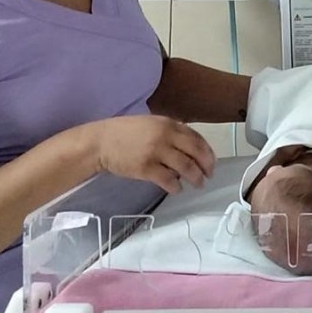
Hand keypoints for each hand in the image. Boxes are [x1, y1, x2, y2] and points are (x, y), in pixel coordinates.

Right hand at [82, 115, 215, 193]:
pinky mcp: (146, 168)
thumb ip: (170, 132)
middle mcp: (165, 136)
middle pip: (195, 152)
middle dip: (206, 165)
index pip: (196, 137)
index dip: (207, 151)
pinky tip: (177, 189)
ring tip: (199, 184)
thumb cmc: (125, 132)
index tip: (211, 161)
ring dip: (196, 178)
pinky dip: (176, 186)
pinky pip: (168, 180)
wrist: (100, 142)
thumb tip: (190, 147)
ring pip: (186, 167)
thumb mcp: (151, 123)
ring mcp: (156, 152)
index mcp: (168, 124)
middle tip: (209, 174)